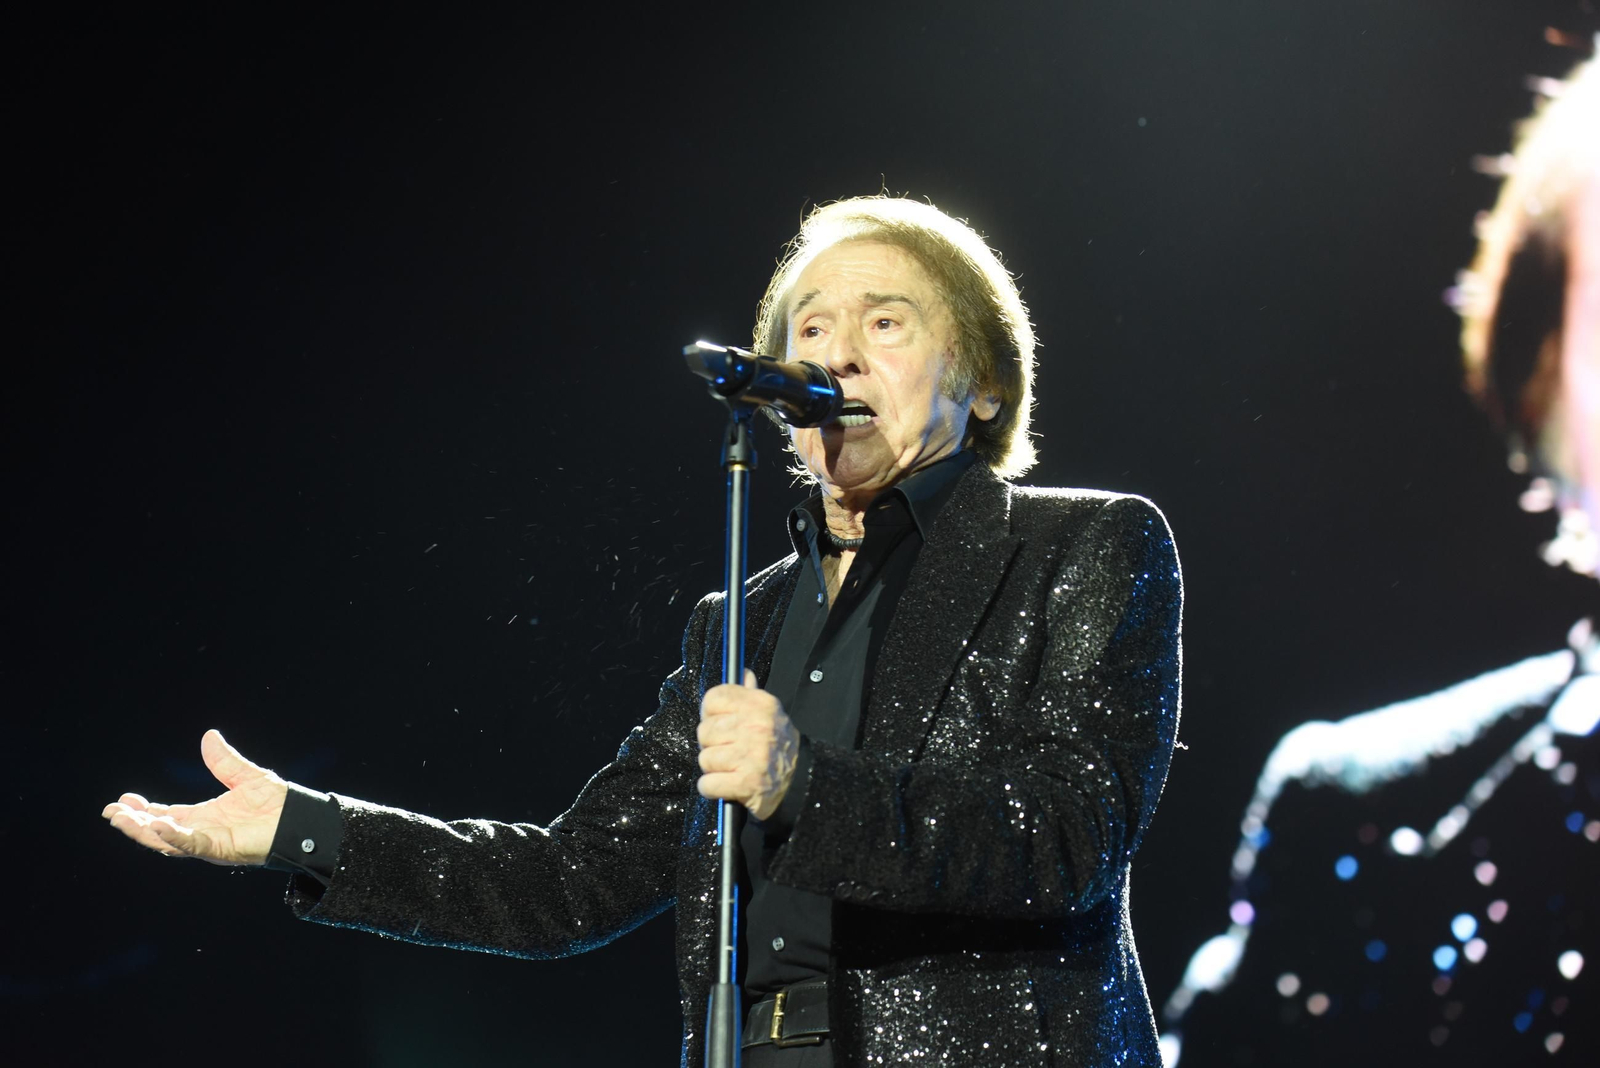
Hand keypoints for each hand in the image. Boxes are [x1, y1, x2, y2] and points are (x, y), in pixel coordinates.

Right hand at [101, 729, 288, 865]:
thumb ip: (224, 761)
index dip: (143, 810)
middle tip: (111, 813)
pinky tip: (158, 826)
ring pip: (168, 841)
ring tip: (122, 820)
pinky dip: (174, 837)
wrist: (302, 819)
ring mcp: (210, 842)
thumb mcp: (246, 776)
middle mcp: (202, 831)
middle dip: (134, 824)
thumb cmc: (278, 803)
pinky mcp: (222, 849)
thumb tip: (208, 736)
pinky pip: (193, 845)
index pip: (166, 814)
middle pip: (159, 831)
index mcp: (204, 817)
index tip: (123, 800)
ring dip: (144, 832)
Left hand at [697, 670, 798, 820]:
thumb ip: (750, 695)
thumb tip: (742, 672)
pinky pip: (707, 784)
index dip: (711, 713)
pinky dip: (713, 789)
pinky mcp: (747, 783)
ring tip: (733, 768)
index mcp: (761, 705)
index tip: (721, 724)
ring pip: (705, 758)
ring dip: (714, 768)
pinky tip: (729, 784)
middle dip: (712, 744)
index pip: (713, 698)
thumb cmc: (778, 748)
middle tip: (730, 751)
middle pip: (704, 730)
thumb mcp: (770, 715)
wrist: (802, 782)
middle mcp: (757, 727)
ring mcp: (752, 755)